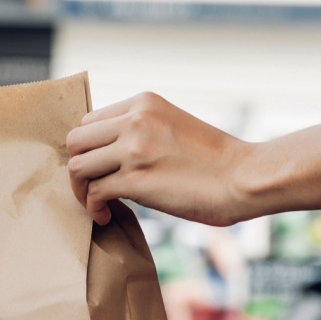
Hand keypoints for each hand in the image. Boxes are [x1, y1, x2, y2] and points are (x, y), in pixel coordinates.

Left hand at [67, 92, 250, 226]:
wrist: (244, 178)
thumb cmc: (218, 162)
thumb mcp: (176, 127)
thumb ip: (146, 131)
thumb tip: (119, 155)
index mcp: (144, 103)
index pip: (91, 120)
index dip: (91, 147)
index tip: (100, 167)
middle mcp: (135, 120)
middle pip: (76, 140)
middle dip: (80, 166)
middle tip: (92, 186)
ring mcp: (133, 149)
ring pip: (78, 166)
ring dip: (81, 190)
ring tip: (97, 203)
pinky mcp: (135, 180)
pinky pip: (94, 193)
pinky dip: (93, 208)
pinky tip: (105, 216)